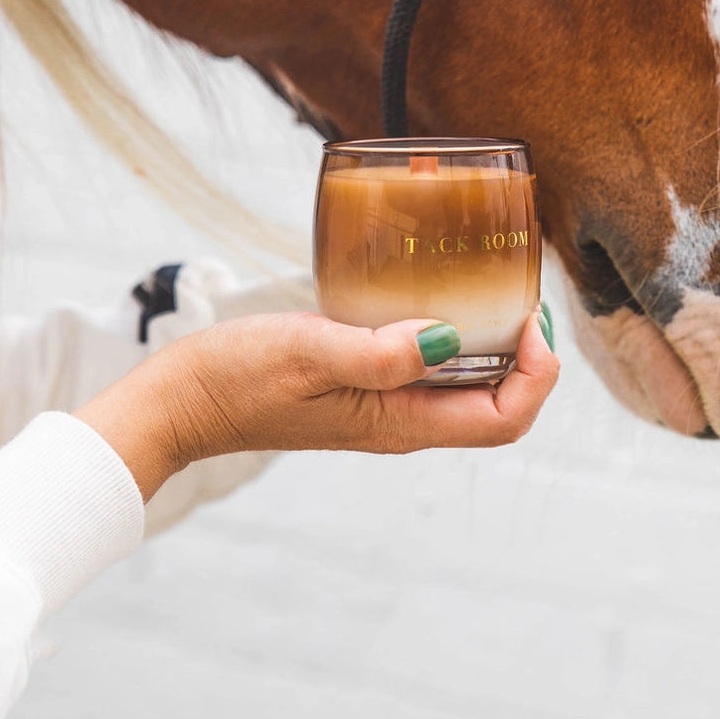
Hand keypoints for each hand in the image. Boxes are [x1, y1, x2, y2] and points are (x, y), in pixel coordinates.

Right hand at [74, 310, 558, 500]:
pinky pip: (433, 374)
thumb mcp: (309, 351)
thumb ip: (378, 352)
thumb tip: (450, 339)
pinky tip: (441, 300)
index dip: (536, 374)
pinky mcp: (367, 389)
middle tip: (525, 298)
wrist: (183, 401)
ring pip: (471, 392)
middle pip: (499, 409)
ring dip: (497, 350)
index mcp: (400, 425)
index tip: (529, 317)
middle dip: (530, 362)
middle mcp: (404, 425)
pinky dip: (456, 340)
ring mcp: (386, 410)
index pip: (503, 420)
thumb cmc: (237, 377)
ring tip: (498, 293)